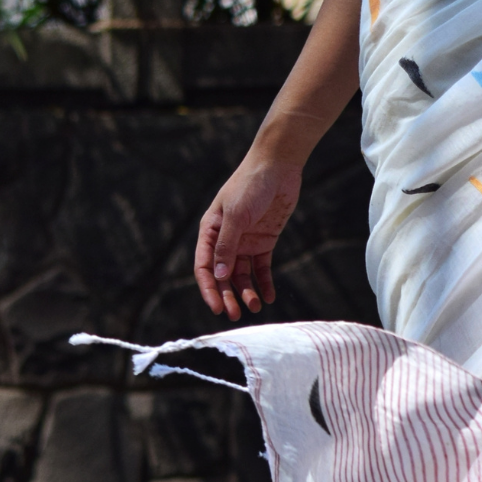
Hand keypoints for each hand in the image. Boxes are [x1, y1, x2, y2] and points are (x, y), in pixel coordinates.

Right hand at [194, 156, 303, 321]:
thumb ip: (226, 246)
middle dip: (227, 296)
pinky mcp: (265, 240)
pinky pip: (262, 267)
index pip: (204, 266)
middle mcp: (226, 238)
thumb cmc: (250, 184)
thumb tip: (218, 276)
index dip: (209, 289)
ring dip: (247, 292)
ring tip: (256, 308)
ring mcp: (245, 240)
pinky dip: (264, 283)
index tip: (216, 308)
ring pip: (242, 274)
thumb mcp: (236, 215)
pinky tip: (269, 297)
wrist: (278, 165)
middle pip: (223, 275)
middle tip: (234, 315)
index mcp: (210, 230)